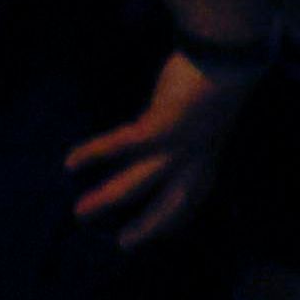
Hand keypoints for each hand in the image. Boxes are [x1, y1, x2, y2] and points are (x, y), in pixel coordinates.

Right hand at [63, 49, 259, 244]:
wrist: (229, 55)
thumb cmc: (218, 77)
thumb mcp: (203, 113)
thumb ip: (179, 127)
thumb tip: (151, 128)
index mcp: (210, 155)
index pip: (195, 196)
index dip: (178, 217)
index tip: (161, 233)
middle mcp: (197, 157)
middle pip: (174, 203)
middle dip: (149, 226)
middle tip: (123, 245)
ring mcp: (180, 145)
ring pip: (140, 183)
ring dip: (108, 199)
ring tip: (80, 212)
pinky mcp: (161, 128)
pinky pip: (121, 147)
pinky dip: (95, 153)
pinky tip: (71, 161)